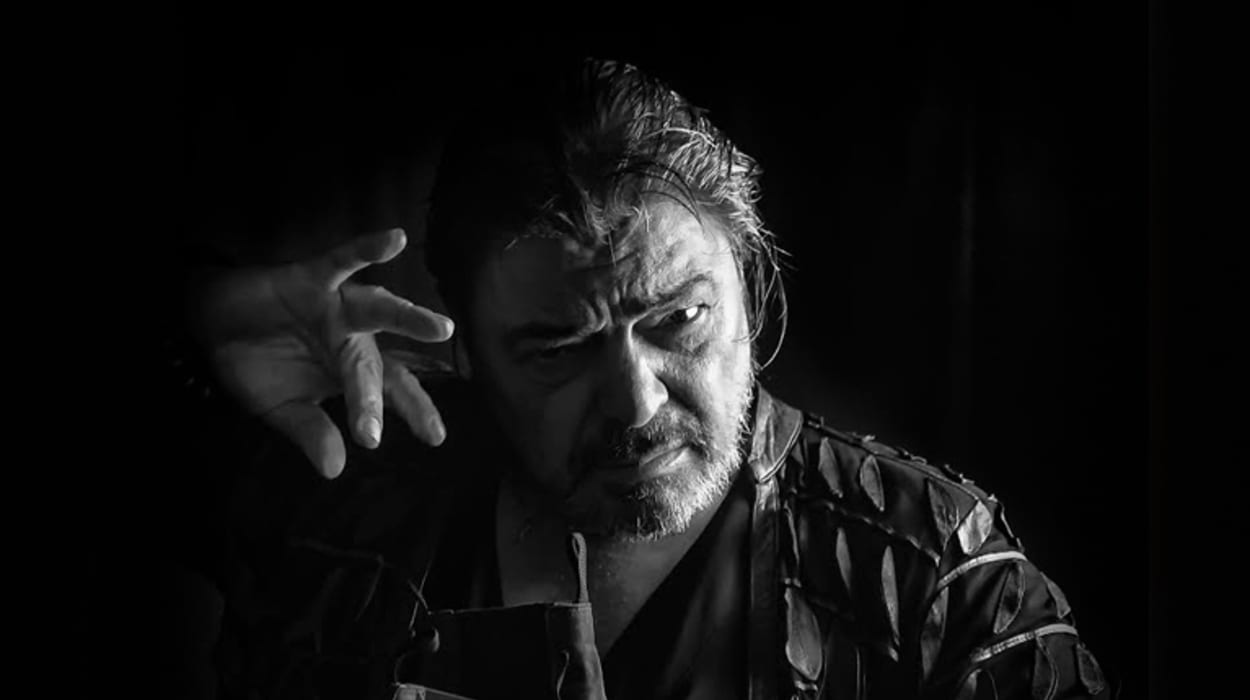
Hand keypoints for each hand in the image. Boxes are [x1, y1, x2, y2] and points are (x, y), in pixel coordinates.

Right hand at [193, 228, 454, 477]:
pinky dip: (366, 249)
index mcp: (350, 370)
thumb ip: (309, 432)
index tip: (435, 437)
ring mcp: (336, 307)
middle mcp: (352, 338)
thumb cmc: (257, 364)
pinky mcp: (312, 278)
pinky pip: (341, 260)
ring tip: (441, 328)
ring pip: (377, 312)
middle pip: (385, 365)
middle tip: (430, 419)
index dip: (414, 412)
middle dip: (406, 393)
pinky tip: (394, 239)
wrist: (210, 324)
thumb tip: (334, 468)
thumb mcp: (281, 408)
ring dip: (407, 317)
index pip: (390, 393)